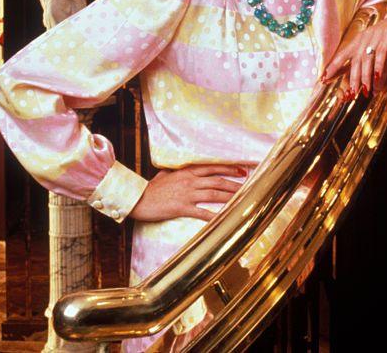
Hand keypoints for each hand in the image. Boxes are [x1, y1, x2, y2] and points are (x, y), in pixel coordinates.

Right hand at [130, 163, 254, 221]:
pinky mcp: (181, 208)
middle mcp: (189, 181)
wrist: (137, 199)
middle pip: (218, 181)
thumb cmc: (151, 188)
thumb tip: (184, 170)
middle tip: (249, 186)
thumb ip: (178, 172)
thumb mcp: (166, 175)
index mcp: (187, 172)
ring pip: (213, 194)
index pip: (213, 168)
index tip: (242, 170)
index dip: (229, 168)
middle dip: (235, 184)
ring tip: (242, 199)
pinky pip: (201, 212)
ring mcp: (186, 194)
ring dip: (229, 197)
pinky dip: (214, 215)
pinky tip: (224, 219)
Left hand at [320, 3, 386, 96]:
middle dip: (352, 78)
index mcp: (361, 39)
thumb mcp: (386, 53)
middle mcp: (366, 36)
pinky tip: (378, 78)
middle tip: (351, 94)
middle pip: (354, 60)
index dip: (333, 67)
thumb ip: (379, 69)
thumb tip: (375, 88)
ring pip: (366, 58)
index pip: (343, 54)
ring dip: (365, 76)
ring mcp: (376, 35)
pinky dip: (378, 67)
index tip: (324, 79)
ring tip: (366, 91)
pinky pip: (381, 53)